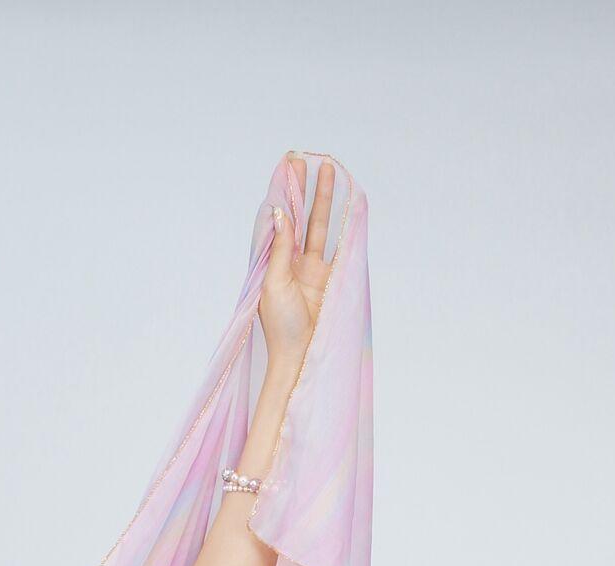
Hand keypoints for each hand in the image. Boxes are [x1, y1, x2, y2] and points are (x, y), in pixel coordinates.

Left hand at [259, 153, 334, 371]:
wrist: (300, 355)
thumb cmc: (281, 326)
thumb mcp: (274, 284)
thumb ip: (281, 249)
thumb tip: (281, 214)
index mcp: (271, 263)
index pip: (277, 221)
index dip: (282, 196)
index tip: (285, 170)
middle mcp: (290, 261)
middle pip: (298, 216)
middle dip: (302, 189)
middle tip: (306, 161)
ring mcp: (310, 267)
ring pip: (317, 224)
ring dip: (321, 198)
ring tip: (327, 170)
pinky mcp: (329, 276)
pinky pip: (336, 242)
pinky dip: (340, 222)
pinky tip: (343, 202)